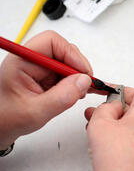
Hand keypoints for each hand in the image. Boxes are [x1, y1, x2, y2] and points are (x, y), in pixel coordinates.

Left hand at [0, 30, 92, 148]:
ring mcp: (41, 69)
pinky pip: (68, 74)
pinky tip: (86, 91)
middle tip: (87, 85)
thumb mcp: (36, 111)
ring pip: (69, 63)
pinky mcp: (47, 78)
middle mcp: (32, 61)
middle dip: (79, 68)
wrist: (1, 127)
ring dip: (80, 77)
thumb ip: (61, 97)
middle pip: (64, 51)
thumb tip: (84, 81)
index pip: (51, 42)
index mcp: (22, 62)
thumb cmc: (7, 118)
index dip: (71, 54)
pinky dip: (80, 83)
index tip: (83, 72)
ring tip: (84, 92)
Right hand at [82, 87, 133, 170]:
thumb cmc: (115, 159)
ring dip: (123, 122)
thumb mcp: (100, 123)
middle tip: (99, 114)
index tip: (106, 95)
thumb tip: (112, 107)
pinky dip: (131, 134)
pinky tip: (113, 142)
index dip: (120, 92)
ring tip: (101, 130)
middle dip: (119, 109)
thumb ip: (106, 107)